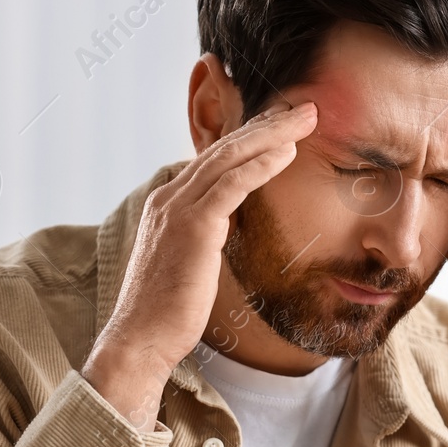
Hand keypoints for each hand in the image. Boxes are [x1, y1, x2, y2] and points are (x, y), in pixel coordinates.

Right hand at [82, 102, 318, 428]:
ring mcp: (178, 209)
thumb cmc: (168, 311)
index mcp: (169, 203)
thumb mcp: (189, 262)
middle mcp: (170, 197)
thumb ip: (206, 236)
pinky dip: (260, 165)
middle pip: (225, 148)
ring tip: (306, 119)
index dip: (252, 138)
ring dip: (272, 135)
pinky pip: (231, 186)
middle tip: (305, 108)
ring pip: (230, 158)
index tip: (285, 125)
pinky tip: (287, 152)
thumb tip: (229, 228)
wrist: (141, 338)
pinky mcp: (193, 228)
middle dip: (268, 125)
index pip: (216, 159)